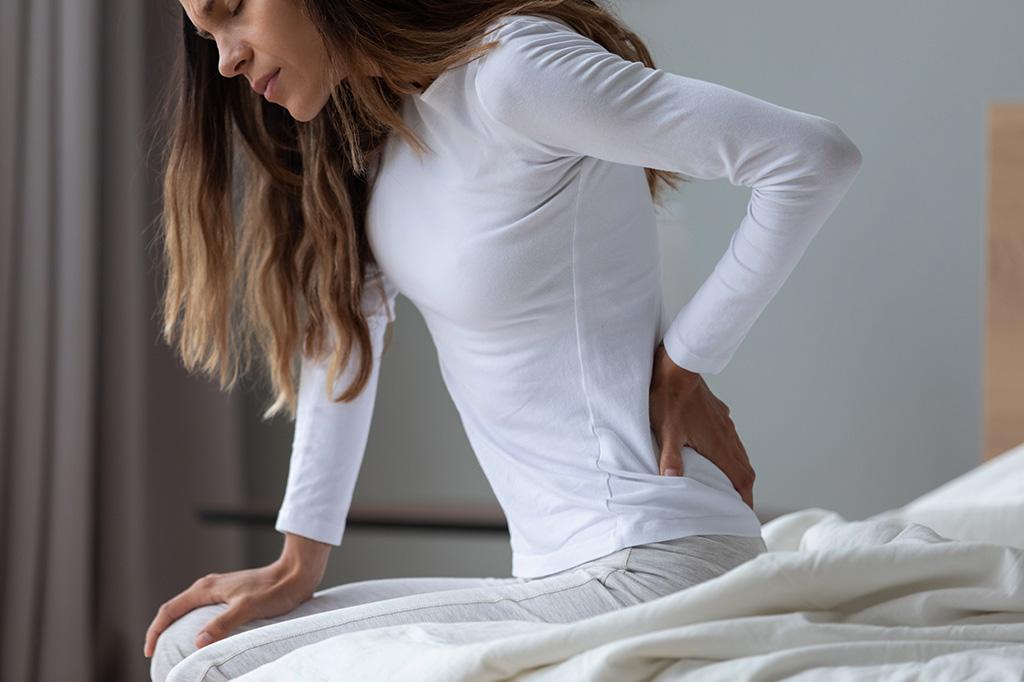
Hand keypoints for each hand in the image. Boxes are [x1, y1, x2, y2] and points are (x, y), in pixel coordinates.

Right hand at [143, 534, 329, 656]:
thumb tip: (198, 642)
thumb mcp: (248, 608)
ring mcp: (219, 588)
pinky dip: (192, 623)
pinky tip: (201, 636)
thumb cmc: (275, 590)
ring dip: (176, 626)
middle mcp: (208, 586)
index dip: (155, 631)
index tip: (149, 652)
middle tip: (156, 654)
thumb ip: (223, 624)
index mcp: (207, 588)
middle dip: (161, 630)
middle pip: (174, 609)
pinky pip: (201, 610)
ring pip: (187, 609)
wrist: (296, 573)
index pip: (169, 609)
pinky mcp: (229, 593)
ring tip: (173, 648)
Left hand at [649, 341, 755, 508]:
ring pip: (739, 454)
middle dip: (743, 490)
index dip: (745, 499)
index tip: (745, 515)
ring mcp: (725, 424)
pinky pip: (731, 440)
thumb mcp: (666, 429)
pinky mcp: (718, 414)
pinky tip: (718, 455)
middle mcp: (727, 435)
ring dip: (738, 472)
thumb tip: (672, 480)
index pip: (741, 478)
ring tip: (730, 487)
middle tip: (738, 507)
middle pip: (745, 469)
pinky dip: (731, 455)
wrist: (677, 365)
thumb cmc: (669, 397)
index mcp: (719, 444)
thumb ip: (670, 456)